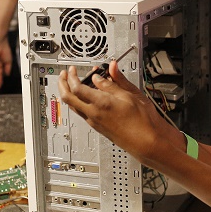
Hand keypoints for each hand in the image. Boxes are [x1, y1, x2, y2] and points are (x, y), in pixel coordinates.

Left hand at [57, 62, 175, 163]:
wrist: (147, 142)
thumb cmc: (143, 121)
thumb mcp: (132, 94)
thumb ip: (116, 81)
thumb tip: (107, 71)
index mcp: (101, 103)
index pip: (77, 88)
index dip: (72, 76)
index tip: (73, 69)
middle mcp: (94, 114)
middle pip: (68, 98)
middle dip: (62, 84)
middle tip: (64, 75)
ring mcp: (94, 122)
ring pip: (73, 106)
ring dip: (69, 93)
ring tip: (73, 83)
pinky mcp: (98, 127)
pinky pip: (82, 112)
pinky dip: (80, 101)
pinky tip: (88, 96)